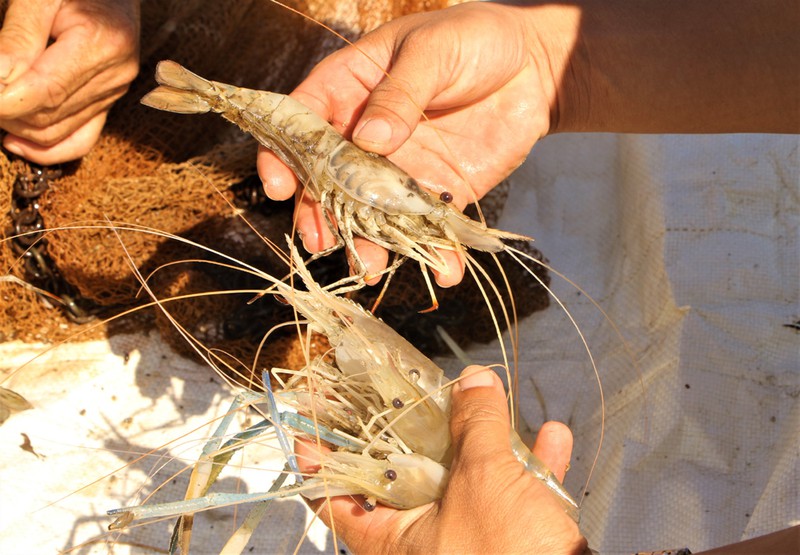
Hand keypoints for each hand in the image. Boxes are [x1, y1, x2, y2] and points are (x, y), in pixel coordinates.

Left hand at [0, 0, 139, 164]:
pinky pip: (79, 140)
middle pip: (48, 116)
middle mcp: (114, 74)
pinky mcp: (108, 102)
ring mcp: (114, 92)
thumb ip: (17, 38)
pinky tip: (14, 140)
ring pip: (57, 132)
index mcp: (101, 44)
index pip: (44, 91)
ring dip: (17, 126)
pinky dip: (46, 149)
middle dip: (6, 112)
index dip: (3, 101)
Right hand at [258, 2, 566, 285]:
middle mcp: (367, 136)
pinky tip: (445, 271)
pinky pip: (431, 228)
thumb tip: (370, 140)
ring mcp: (402, 168)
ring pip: (373, 213)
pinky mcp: (440, 192)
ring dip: (368, 243)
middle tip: (319, 240)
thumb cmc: (473, 38)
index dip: (284, 154)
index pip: (304, 123)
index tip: (280, 186)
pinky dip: (438, 253)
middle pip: (330, 180)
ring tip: (368, 268)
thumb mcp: (433, 51)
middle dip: (319, 213)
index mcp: (351, 89)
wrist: (534, 64)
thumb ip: (400, 93)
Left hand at [296, 366, 587, 554]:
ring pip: (467, 482)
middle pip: (407, 477)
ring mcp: (469, 543)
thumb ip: (475, 426)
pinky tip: (553, 439)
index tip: (313, 425)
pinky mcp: (511, 544)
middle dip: (418, 430)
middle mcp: (427, 543)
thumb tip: (472, 382)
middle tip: (410, 391)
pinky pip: (515, 498)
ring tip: (492, 402)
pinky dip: (532, 468)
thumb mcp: (483, 480)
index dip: (324, 460)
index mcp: (396, 542)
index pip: (338, 500)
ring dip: (488, 440)